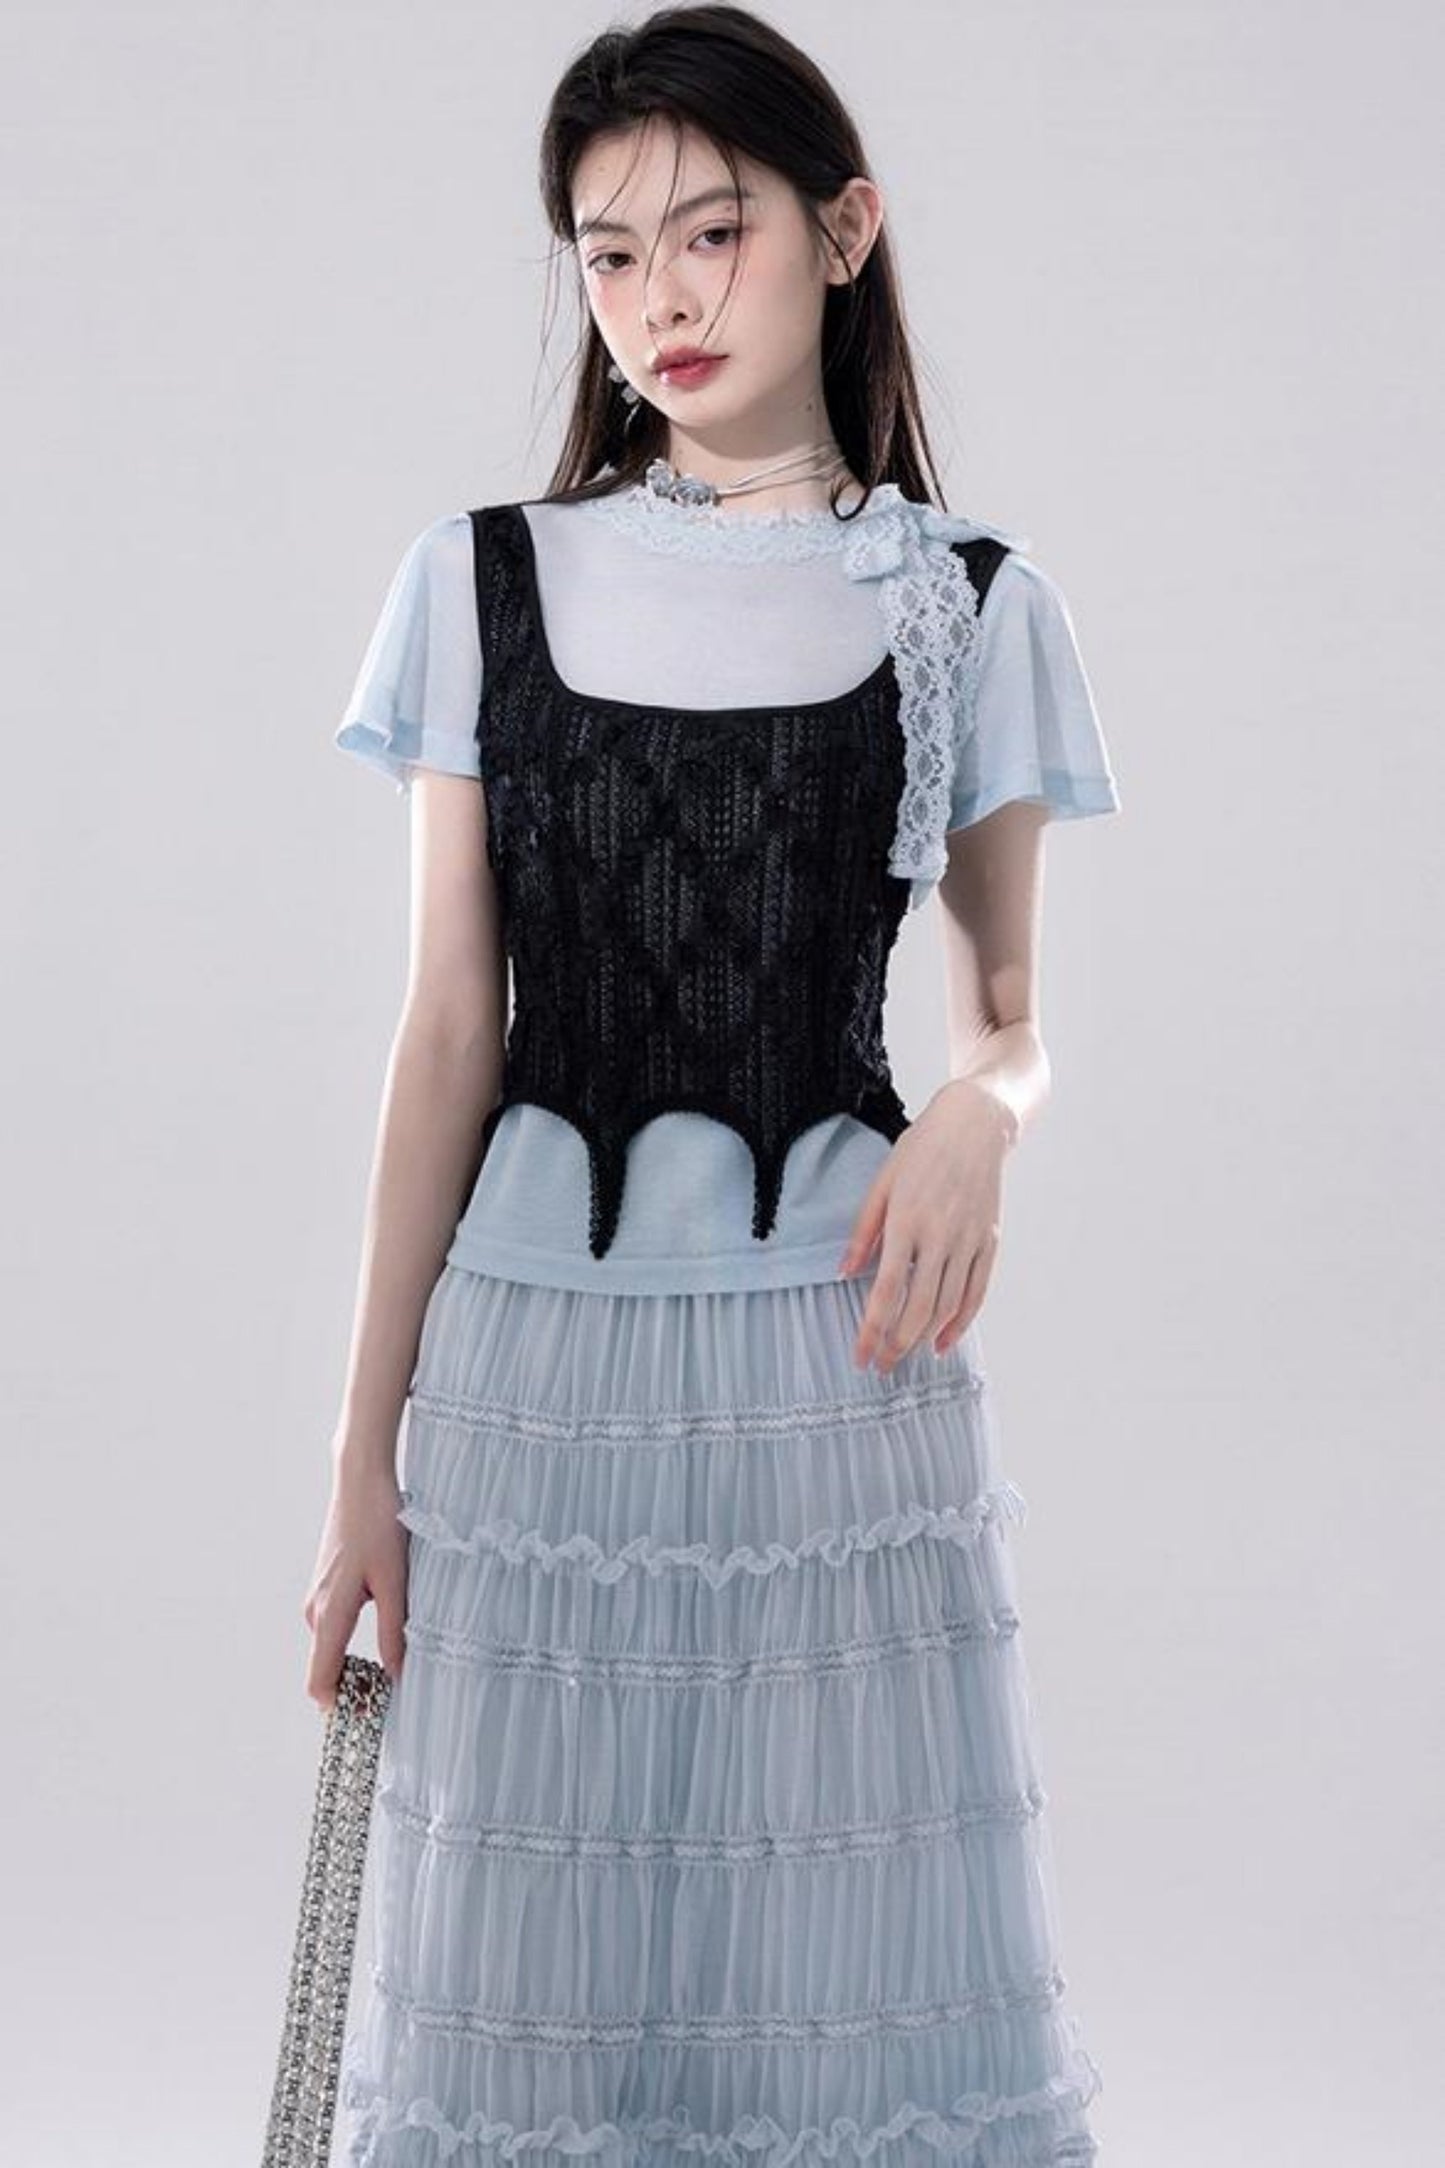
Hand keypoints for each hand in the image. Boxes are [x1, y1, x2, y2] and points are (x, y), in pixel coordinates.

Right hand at [302, 1455, 408, 1710]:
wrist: (360, 1480)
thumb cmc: (379, 1525)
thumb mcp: (396, 1581)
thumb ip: (395, 1631)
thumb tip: (397, 1675)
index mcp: (328, 1614)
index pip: (319, 1680)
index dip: (338, 1708)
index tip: (367, 1718)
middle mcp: (314, 1610)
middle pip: (326, 1668)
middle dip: (354, 1688)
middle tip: (393, 1695)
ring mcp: (317, 1597)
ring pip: (332, 1648)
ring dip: (356, 1663)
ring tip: (396, 1665)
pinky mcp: (326, 1586)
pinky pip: (335, 1629)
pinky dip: (354, 1642)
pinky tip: (386, 1633)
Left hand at [839, 1079, 1018, 1372]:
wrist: (976, 1124)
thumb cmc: (923, 1148)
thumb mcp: (882, 1182)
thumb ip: (863, 1231)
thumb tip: (844, 1273)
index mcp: (907, 1220)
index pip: (886, 1291)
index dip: (872, 1330)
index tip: (861, 1356)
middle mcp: (940, 1235)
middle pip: (919, 1308)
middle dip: (897, 1344)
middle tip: (881, 1365)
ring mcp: (969, 1240)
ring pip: (948, 1305)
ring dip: (925, 1337)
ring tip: (905, 1354)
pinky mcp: (989, 1241)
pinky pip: (977, 1291)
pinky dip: (962, 1321)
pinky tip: (944, 1340)